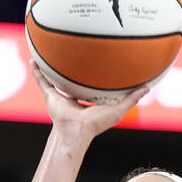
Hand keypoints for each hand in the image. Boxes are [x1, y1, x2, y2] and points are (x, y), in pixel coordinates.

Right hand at [30, 60, 146, 140]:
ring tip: (51, 52)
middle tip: (76, 52)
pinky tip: (34, 59)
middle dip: (74, 68)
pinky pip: (42, 80)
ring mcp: (61, 96)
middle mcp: (73, 97)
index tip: (99, 63)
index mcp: (88, 100)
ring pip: (56, 78)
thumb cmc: (96, 124)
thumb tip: (147, 87)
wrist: (76, 130)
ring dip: (53, 68)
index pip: (91, 85)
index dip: (94, 75)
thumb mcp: (118, 109)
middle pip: (73, 79)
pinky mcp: (50, 96)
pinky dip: (37, 71)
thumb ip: (132, 98)